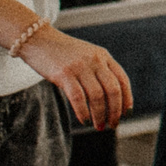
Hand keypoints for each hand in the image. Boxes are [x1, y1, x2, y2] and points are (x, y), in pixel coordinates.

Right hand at [16, 25, 133, 130]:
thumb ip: (98, 71)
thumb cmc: (62, 53)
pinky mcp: (64, 74)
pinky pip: (78, 97)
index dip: (126, 98)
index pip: (122, 79)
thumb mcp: (86, 56)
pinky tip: (84, 121)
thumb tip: (109, 99)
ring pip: (97, 96)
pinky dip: (83, 112)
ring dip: (100, 115)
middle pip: (113, 89)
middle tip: (113, 125)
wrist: (38, 39)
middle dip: (115, 110)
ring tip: (99, 126)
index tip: (126, 114)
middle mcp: (95, 60)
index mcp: (103, 56)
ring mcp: (80, 66)